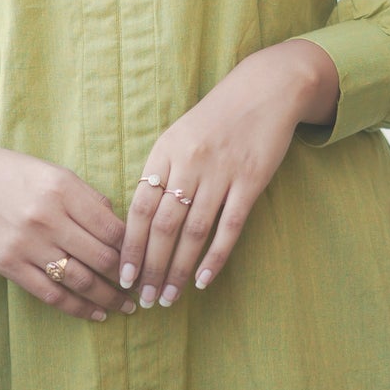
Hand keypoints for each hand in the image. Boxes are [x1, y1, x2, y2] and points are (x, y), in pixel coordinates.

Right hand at [0, 128, 136, 323]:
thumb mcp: (52, 172)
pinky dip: (78, 308)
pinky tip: (96, 313)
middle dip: (128, 277)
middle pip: (102, 257)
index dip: (136, 249)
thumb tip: (120, 225)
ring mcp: (27, 243)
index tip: (148, 260)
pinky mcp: (9, 264)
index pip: (114, 227)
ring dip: (109, 298)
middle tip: (145, 288)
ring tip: (126, 306)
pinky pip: (51, 293)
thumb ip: (86, 198)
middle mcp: (48, 216)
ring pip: (80, 280)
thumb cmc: (10, 172)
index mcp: (63, 188)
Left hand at [118, 39, 339, 306]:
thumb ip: (161, 171)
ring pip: (193, 232)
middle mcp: (190, 162)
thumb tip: (140, 220)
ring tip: (168, 297)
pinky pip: (229, 226)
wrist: (265, 89)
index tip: (124, 275)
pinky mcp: (250, 180)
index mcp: (166, 150)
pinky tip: (203, 280)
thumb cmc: (217, 117)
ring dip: (179, 269)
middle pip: (164, 225)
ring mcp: (221, 172)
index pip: (140, 206)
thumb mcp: (179, 135)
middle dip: (152, 267)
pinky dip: (215, 257)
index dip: (131, 245)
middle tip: (145, 299)